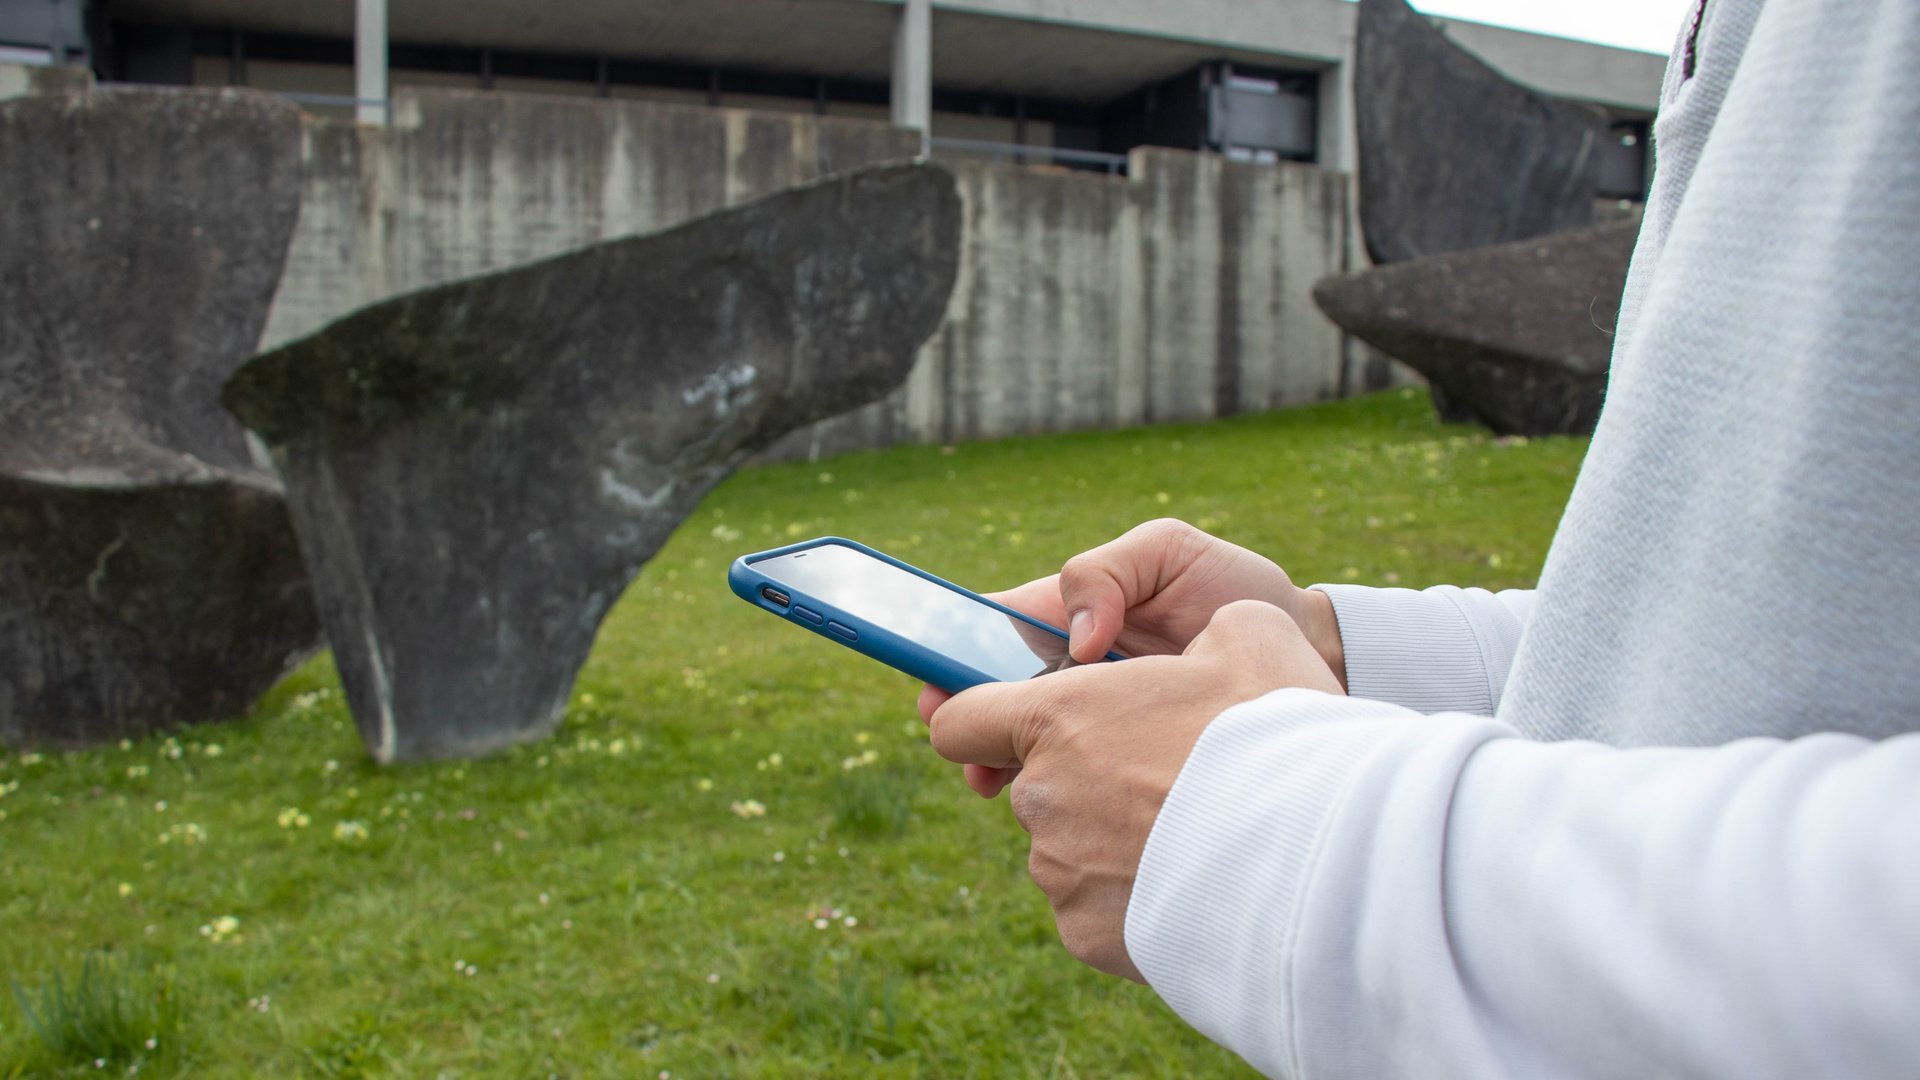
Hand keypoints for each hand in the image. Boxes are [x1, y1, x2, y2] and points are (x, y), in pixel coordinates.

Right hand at [921, 520, 1346, 796]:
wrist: (1314, 653)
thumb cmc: (1240, 592)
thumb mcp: (1173, 553)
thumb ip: (1111, 571)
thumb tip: (1076, 639)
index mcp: (1073, 614)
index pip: (993, 632)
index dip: (954, 659)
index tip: (938, 693)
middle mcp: (1078, 670)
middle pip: (1004, 702)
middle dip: (978, 731)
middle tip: (974, 762)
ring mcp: (1105, 718)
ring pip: (1035, 749)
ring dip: (1012, 769)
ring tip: (1005, 789)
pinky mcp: (1132, 758)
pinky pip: (1083, 778)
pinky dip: (1066, 794)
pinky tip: (1070, 805)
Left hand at [925, 600, 1343, 981]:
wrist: (1311, 860)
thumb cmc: (1276, 732)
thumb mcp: (1254, 632)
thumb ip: (1203, 631)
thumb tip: (1202, 647)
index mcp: (1059, 716)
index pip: (961, 721)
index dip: (982, 720)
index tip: (1017, 729)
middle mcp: (1041, 795)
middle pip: (1039, 786)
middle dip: (1091, 779)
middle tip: (1170, 777)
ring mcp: (1059, 871)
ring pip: (1073, 847)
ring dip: (1118, 838)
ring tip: (1199, 835)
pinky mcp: (1086, 934)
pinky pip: (1100, 906)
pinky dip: (1136, 896)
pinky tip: (1197, 882)